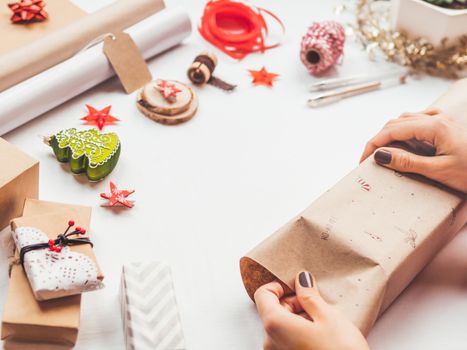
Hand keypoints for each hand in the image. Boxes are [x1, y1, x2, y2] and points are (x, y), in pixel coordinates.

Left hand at [254, 272, 368, 349]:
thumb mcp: (328, 317)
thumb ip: (310, 296)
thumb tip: (301, 281)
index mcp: (274, 325)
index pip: (263, 295)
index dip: (279, 286)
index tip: (298, 286)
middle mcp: (270, 343)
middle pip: (274, 311)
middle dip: (295, 304)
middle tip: (319, 306)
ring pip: (283, 327)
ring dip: (300, 320)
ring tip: (324, 325)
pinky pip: (288, 342)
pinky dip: (301, 334)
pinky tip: (321, 338)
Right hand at [360, 108, 466, 193]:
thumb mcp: (439, 171)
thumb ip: (407, 162)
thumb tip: (379, 155)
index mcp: (433, 126)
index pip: (391, 130)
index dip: (372, 144)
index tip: (362, 162)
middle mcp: (436, 118)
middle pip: (395, 123)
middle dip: (378, 140)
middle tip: (368, 160)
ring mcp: (441, 120)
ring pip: (405, 121)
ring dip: (389, 135)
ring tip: (382, 154)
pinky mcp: (445, 126)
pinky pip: (417, 123)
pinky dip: (403, 132)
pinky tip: (403, 144)